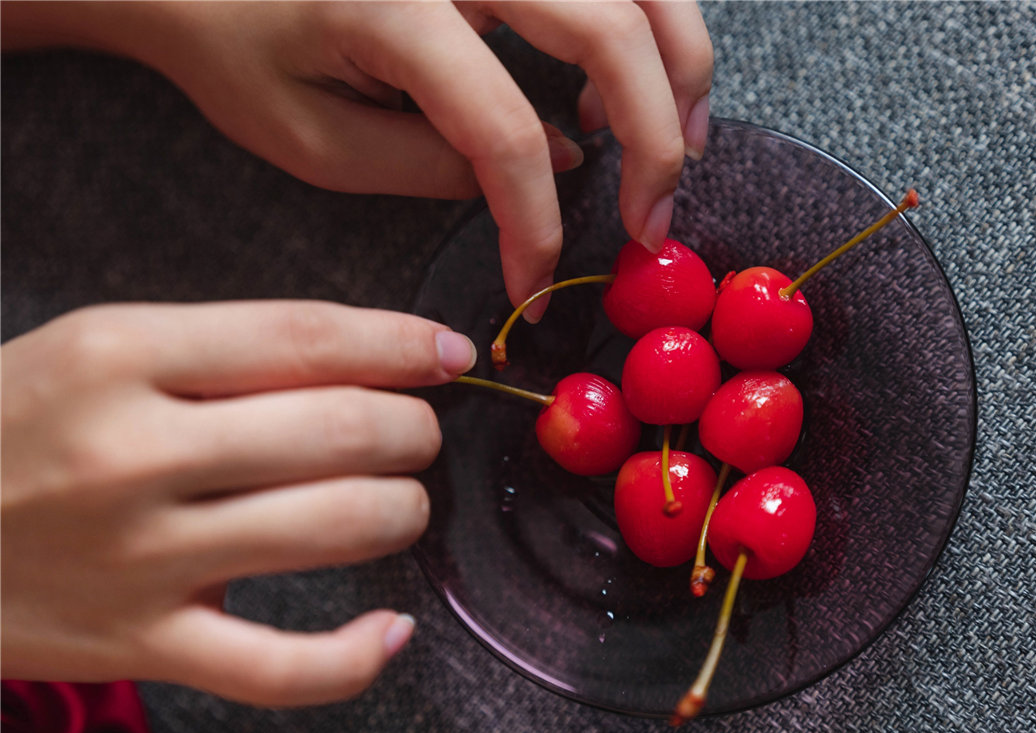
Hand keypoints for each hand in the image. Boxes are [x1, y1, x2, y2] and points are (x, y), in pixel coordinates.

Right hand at [0, 301, 476, 705]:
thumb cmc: (12, 424)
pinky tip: (391, 630)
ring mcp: (139, 559)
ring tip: (401, 502)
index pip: (304, 337)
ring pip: (332, 530)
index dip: (399, 344)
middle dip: (412, 430)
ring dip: (403, 513)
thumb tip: (363, 361)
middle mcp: (133, 454)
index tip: (449, 354)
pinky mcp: (138, 646)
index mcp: (122, 356)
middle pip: (338, 431)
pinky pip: (278, 667)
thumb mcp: (98, 350)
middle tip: (418, 433)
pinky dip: (355, 656)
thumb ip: (223, 351)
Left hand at [1, 1, 713, 318]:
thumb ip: (431, 166)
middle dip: (653, 141)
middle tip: (652, 225)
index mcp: (393, 5)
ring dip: (679, 69)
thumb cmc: (242, 49)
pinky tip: (632, 84)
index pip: (504, 130)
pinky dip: (652, 26)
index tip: (538, 287)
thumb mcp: (313, 139)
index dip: (537, 223)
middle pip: (610, 30)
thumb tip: (549, 167)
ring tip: (677, 151)